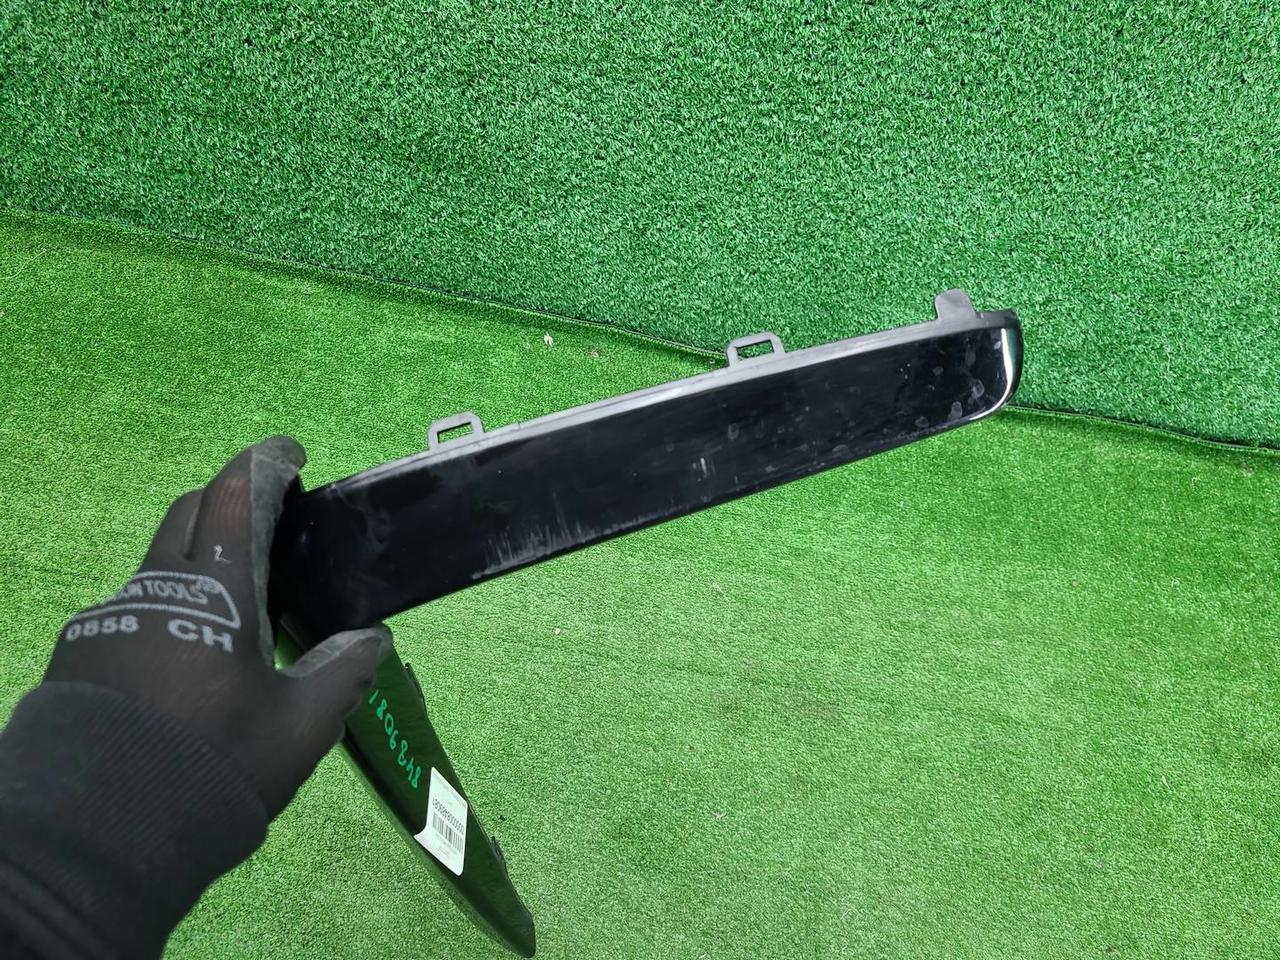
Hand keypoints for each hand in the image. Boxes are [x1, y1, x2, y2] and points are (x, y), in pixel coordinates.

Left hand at [44, 435, 389, 816]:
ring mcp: (109, 618)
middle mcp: (154, 587)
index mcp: (214, 590)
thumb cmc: (214, 765)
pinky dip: (167, 608)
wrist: (96, 832)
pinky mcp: (79, 652)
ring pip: (156, 563)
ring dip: (196, 562)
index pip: (236, 494)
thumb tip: (373, 639)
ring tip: (234, 614)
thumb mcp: (301, 728)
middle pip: (187, 512)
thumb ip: (342, 672)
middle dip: (227, 498)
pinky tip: (185, 664)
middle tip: (267, 521)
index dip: (266, 462)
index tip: (290, 454)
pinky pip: (132, 609)